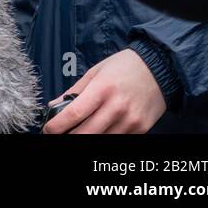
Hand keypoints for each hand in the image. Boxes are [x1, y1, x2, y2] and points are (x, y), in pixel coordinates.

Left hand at [43, 49, 166, 133]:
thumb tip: (54, 105)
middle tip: (60, 134)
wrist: (160, 68)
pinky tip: (99, 130)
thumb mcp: (95, 72)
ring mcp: (131, 120)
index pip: (74, 114)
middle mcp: (117, 107)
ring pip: (102, 140)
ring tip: (78, 130)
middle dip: (69, 136)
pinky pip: (118, 139)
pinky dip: (106, 137)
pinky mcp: (141, 129)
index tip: (48, 129)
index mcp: (102, 89)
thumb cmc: (124, 67)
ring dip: (87, 137)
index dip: (57, 125)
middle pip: (86, 133)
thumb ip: (74, 90)